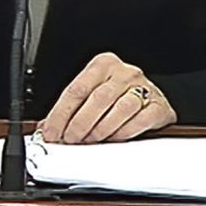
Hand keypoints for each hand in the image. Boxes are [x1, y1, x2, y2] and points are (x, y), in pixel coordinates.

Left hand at [38, 52, 176, 143]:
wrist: (152, 98)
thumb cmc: (117, 97)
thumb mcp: (91, 95)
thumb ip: (70, 110)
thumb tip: (47, 129)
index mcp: (103, 64)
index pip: (76, 89)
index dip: (61, 114)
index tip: (52, 131)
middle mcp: (124, 72)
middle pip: (97, 99)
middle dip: (80, 124)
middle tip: (71, 139)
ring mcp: (144, 87)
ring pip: (120, 109)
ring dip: (102, 129)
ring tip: (91, 140)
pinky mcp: (159, 105)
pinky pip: (140, 120)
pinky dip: (124, 132)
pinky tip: (114, 139)